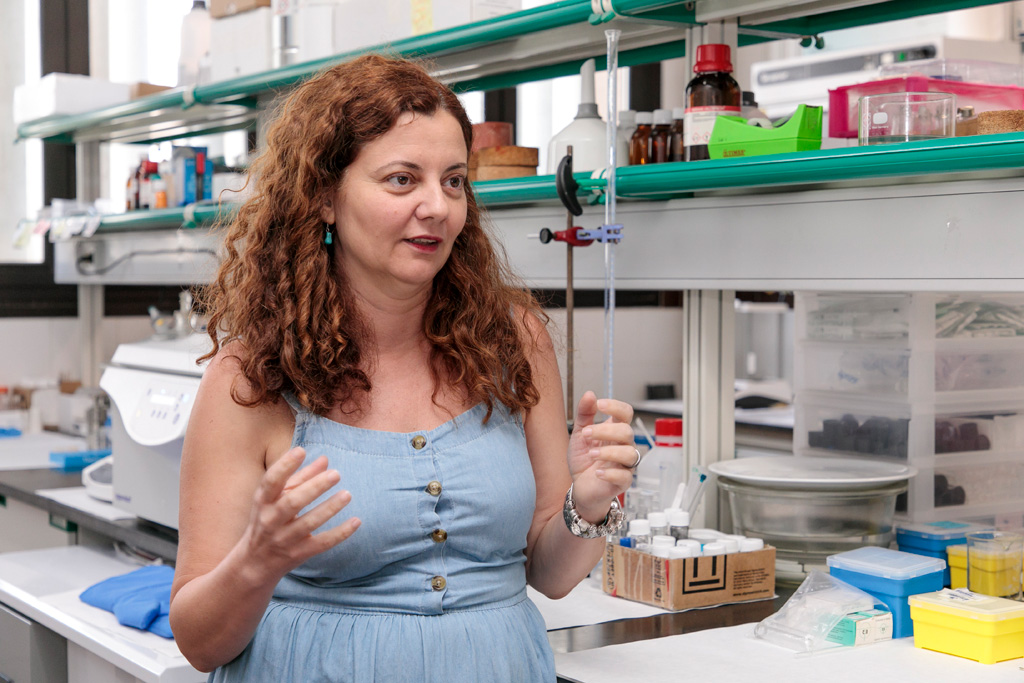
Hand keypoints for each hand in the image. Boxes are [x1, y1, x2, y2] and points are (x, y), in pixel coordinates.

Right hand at [239, 447, 359, 580]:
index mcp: (263, 502)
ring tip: (347, 494)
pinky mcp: (298, 554)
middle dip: (314, 487)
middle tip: (336, 474)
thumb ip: (300, 478)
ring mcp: (284, 539)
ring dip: (329, 508)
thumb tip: (325, 459)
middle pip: (292, 502)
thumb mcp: (276, 499)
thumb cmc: (268, 520)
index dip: (284, 466)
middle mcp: (270, 520)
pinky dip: (340, 533)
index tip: (301, 450)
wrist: (254, 563)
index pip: (271, 481)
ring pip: (308, 523)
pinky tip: (356, 521)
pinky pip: (321, 543)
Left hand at [566, 391, 634, 523]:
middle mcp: (623, 446)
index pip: (626, 413)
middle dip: (606, 430)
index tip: (600, 404)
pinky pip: (625, 476)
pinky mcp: (622, 482)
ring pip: (630, 454)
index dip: (616, 406)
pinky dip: (610, 473)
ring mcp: (625, 464)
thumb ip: (585, 415)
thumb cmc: (584, 460)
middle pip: (627, 432)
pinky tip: (597, 472)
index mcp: (615, 431)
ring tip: (591, 454)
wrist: (580, 487)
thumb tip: (590, 394)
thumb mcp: (579, 434)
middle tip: (586, 434)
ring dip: (609, 452)